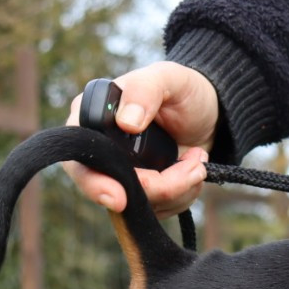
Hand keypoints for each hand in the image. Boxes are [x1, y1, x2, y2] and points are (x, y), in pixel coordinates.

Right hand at [64, 62, 219, 218]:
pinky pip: (159, 209)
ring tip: (198, 159)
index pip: (79, 159)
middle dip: (160, 187)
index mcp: (91, 119)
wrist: (209, 112)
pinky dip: (184, 195)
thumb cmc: (182, 89)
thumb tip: (126, 122)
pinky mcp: (145, 191)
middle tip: (195, 168)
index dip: (96, 183)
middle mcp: (100, 151)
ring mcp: (122, 174)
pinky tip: (194, 169)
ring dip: (179, 189)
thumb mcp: (168, 78)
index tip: (119, 198)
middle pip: (114, 190)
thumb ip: (145, 90)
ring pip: (141, 204)